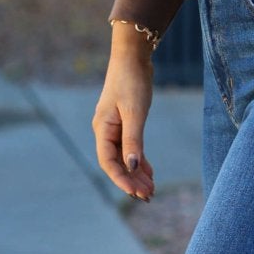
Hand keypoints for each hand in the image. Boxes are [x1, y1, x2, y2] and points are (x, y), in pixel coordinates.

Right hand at [92, 34, 156, 199]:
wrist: (132, 57)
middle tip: (148, 196)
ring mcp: (114, 127)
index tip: (135, 192)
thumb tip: (132, 167)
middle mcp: (105, 131)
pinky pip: (130, 148)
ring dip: (136, 173)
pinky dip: (140, 161)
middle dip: (131, 180)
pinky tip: (149, 173)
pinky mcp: (125, 123)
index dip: (121, 179)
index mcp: (102, 128)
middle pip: (116, 163)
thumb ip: (133, 141)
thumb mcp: (134, 112)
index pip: (108, 161)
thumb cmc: (132, 81)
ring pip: (124, 157)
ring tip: (151, 190)